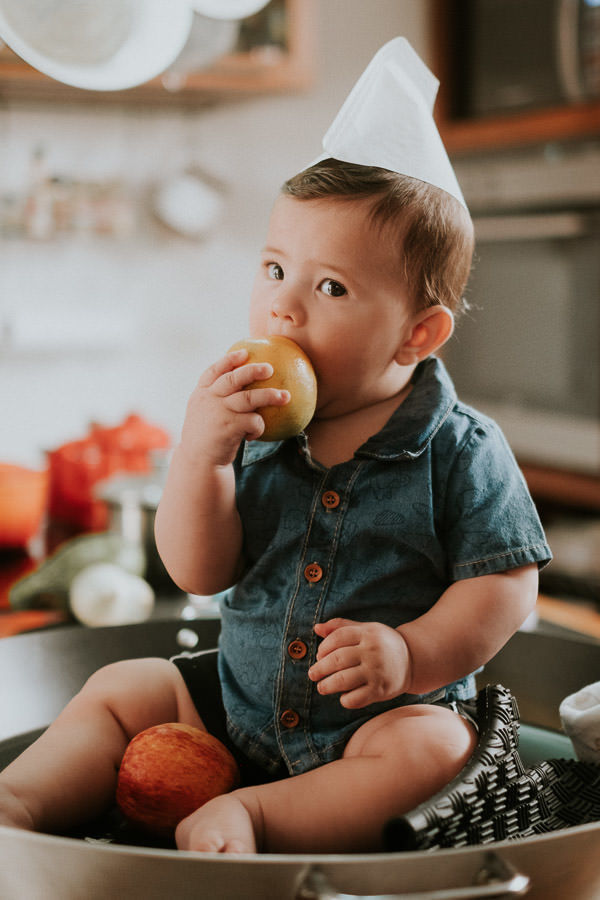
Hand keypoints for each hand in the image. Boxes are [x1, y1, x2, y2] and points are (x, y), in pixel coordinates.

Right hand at [180, 348, 289, 466]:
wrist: (198, 462)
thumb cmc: (206, 438)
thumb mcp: (203, 414)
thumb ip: (216, 400)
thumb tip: (242, 388)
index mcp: (201, 394)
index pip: (213, 371)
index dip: (229, 360)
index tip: (244, 352)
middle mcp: (209, 400)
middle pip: (233, 379)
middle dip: (253, 371)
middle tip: (270, 368)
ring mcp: (219, 412)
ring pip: (249, 398)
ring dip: (269, 396)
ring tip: (286, 396)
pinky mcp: (230, 427)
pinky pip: (254, 421)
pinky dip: (259, 426)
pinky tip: (255, 433)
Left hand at [308, 618, 410, 708]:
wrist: (413, 660)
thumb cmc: (382, 643)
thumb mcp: (366, 629)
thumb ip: (341, 627)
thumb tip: (317, 628)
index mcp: (368, 633)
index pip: (338, 638)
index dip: (324, 647)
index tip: (319, 655)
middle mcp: (372, 651)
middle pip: (338, 659)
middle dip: (320, 668)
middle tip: (312, 674)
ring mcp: (376, 671)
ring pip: (343, 680)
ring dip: (327, 685)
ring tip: (321, 687)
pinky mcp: (380, 690)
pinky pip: (356, 698)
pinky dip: (345, 700)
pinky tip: (343, 697)